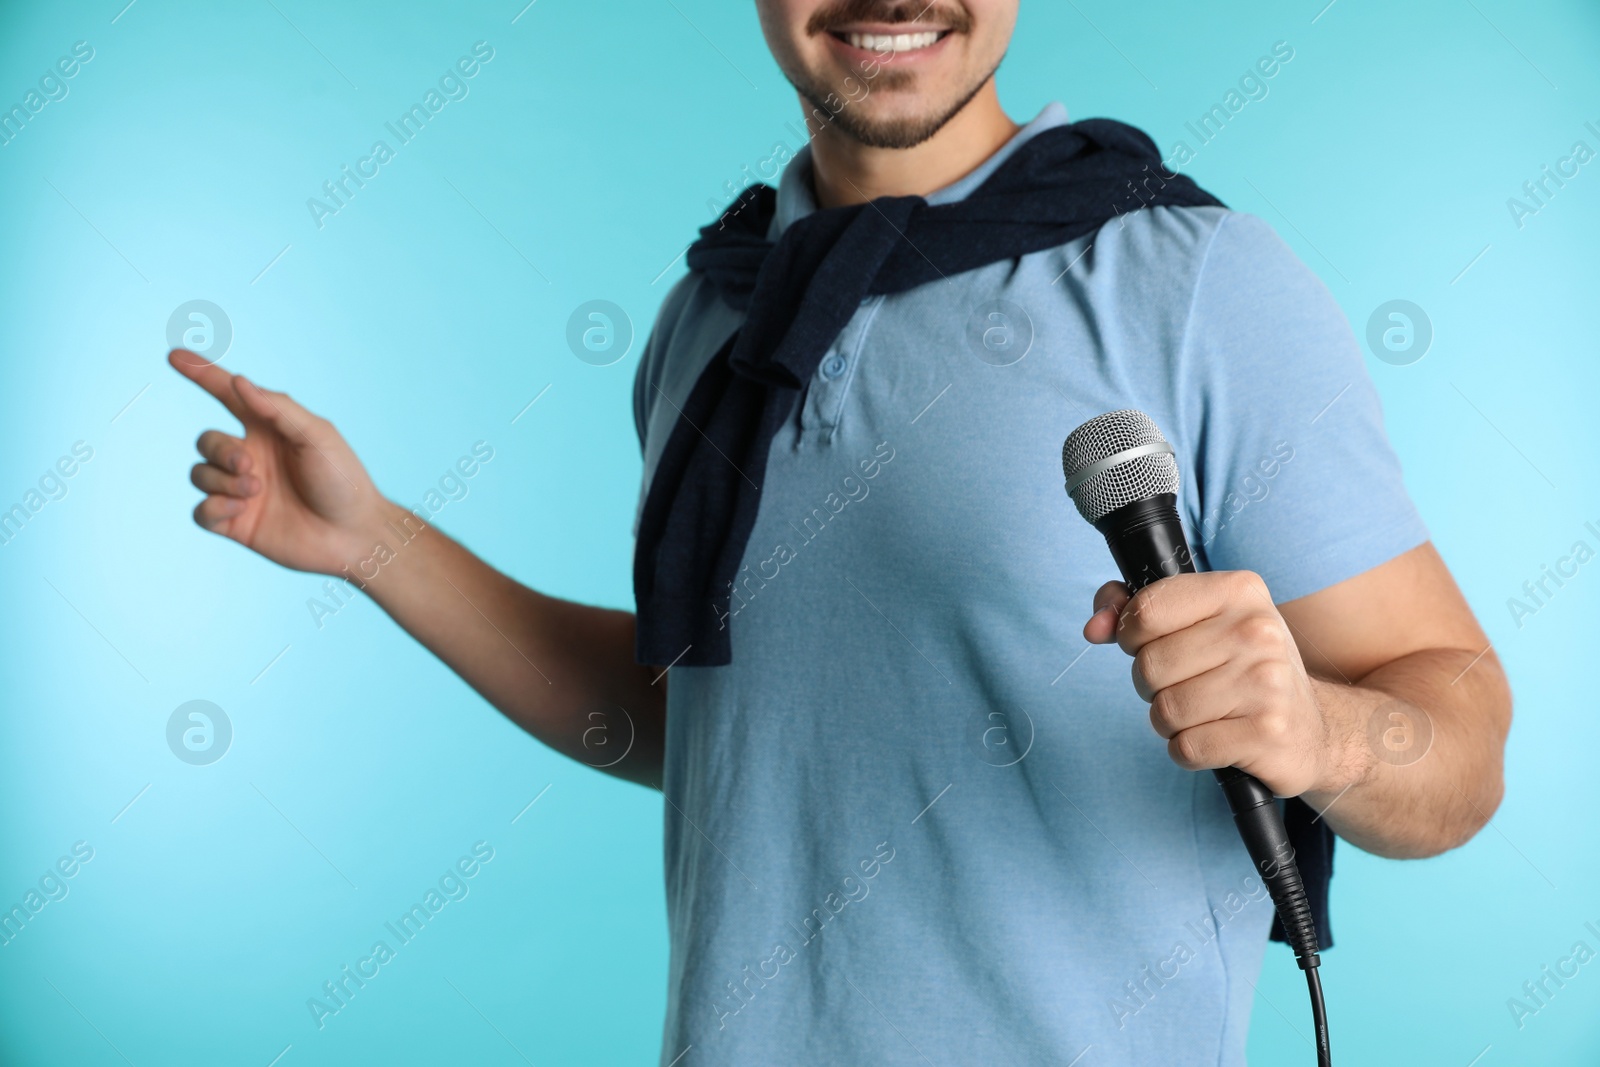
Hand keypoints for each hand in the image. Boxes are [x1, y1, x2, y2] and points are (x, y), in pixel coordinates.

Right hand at [171, 349, 388, 575]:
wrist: (355, 535)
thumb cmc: (344, 481)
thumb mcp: (317, 436)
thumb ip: (278, 408)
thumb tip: (240, 381)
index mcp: (270, 430)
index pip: (228, 396)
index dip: (202, 375)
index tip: (174, 356)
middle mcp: (251, 457)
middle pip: (207, 440)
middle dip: (219, 449)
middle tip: (250, 465)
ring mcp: (242, 490)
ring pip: (200, 474)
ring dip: (222, 480)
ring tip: (257, 490)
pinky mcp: (237, 523)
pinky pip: (200, 512)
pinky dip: (213, 507)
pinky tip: (242, 509)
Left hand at [1083, 571, 1342, 797]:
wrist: (1315, 729)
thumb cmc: (1242, 669)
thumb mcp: (1200, 623)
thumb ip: (1134, 610)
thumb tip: (1094, 626)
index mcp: (1239, 591)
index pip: (1147, 610)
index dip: (1131, 634)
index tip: (1149, 644)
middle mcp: (1258, 631)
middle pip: (1150, 665)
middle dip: (1152, 685)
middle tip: (1187, 685)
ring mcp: (1266, 684)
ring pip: (1165, 710)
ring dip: (1171, 721)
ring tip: (1204, 713)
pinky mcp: (1266, 734)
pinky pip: (1186, 748)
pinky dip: (1188, 750)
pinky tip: (1217, 738)